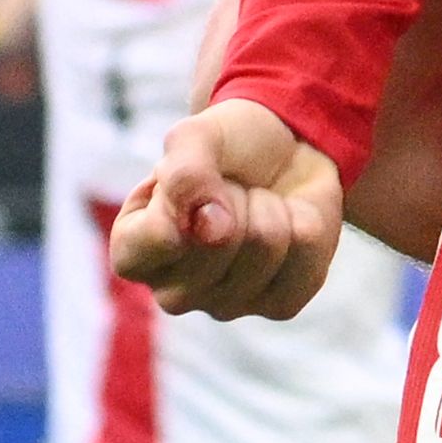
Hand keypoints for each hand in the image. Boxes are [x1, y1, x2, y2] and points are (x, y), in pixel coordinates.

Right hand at [108, 100, 345, 321]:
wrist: (284, 150)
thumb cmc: (225, 148)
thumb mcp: (195, 137)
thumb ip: (185, 172)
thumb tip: (208, 227)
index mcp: (135, 251)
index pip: (150, 241)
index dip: (185, 199)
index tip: (197, 172)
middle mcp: (173, 291)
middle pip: (219, 242)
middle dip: (237, 194)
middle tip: (233, 188)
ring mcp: (226, 305)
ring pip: (266, 244)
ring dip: (271, 204)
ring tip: (258, 202)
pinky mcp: (279, 305)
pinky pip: (306, 254)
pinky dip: (305, 219)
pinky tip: (287, 221)